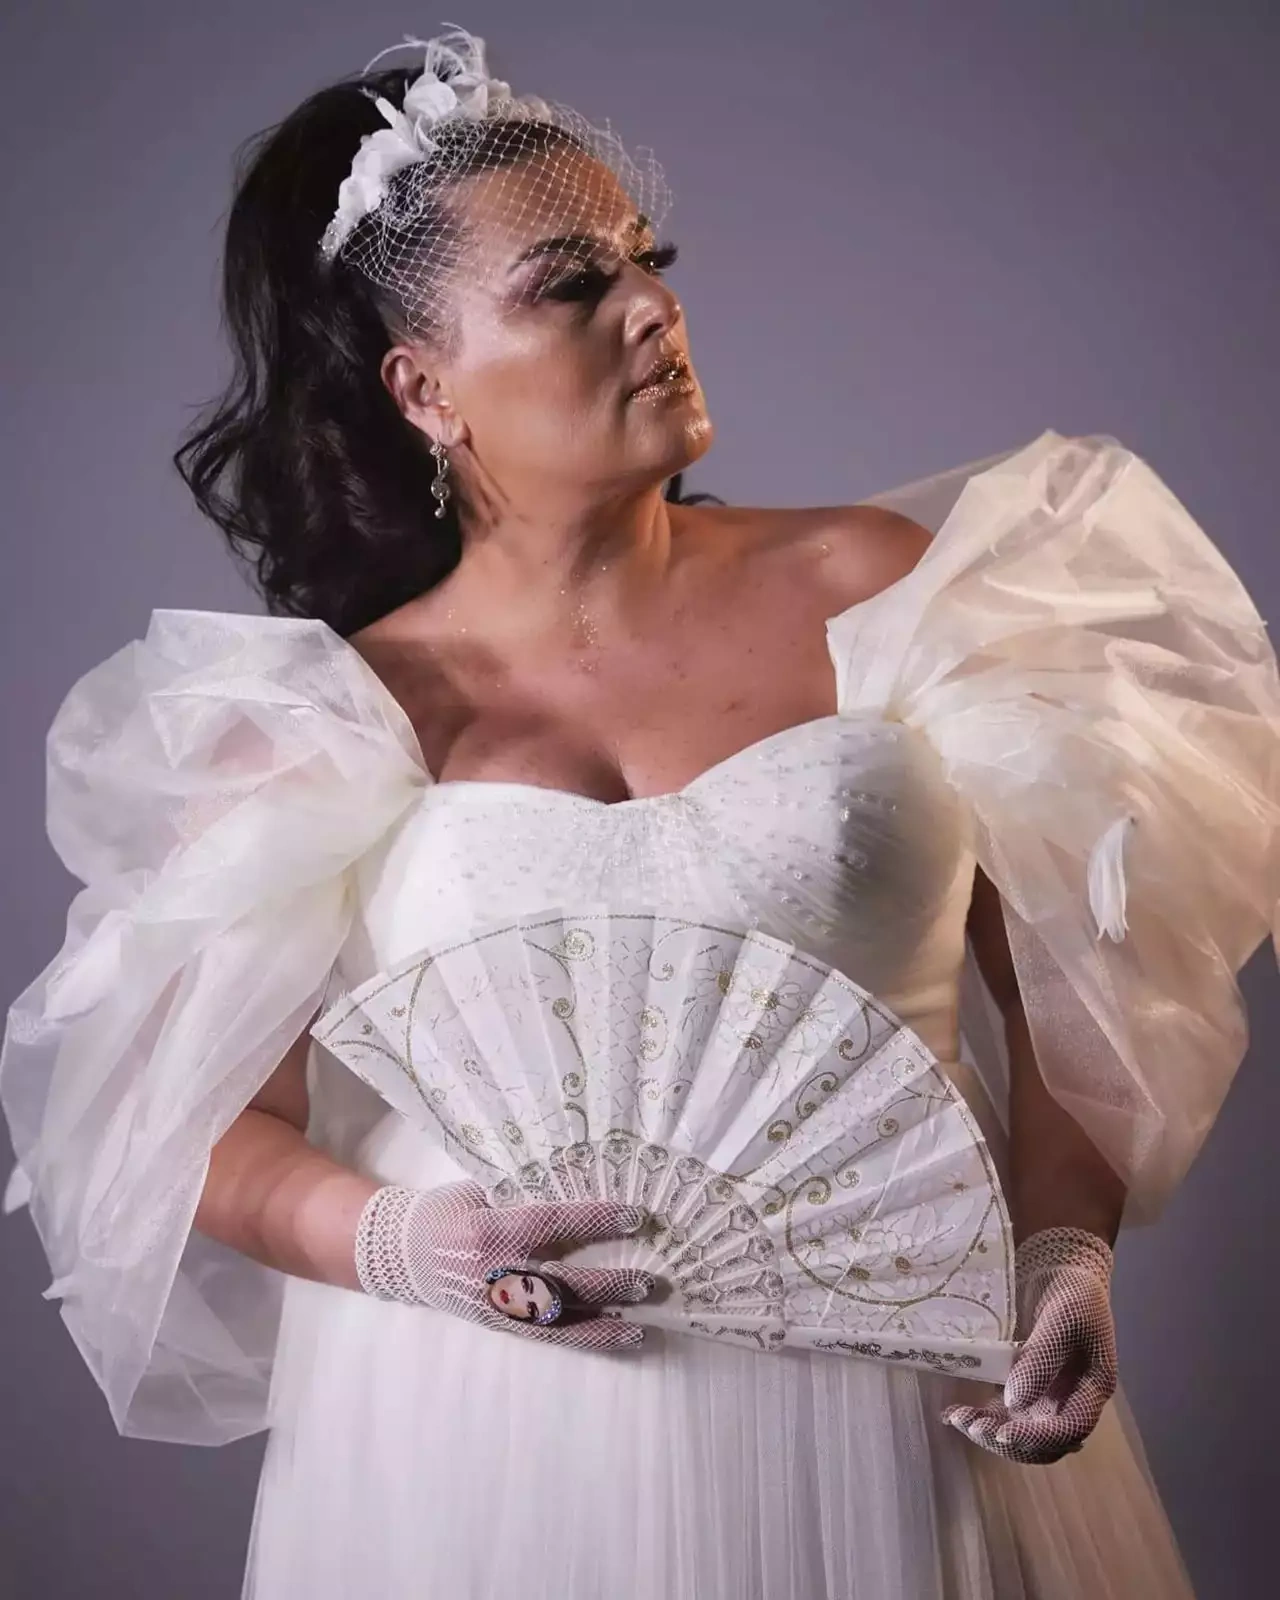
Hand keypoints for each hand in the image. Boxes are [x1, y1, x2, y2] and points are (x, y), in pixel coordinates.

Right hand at [353, 1179, 654, 1349]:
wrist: (402, 1255)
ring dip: (603, 1323)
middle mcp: (495, 1272)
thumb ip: (522, 1193)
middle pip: (562, 1282)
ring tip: (643, 1325)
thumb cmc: (446, 1212)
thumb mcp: (480, 1191)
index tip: (635, 1216)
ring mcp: (497, 1305)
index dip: (595, 1220)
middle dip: (609, 1283)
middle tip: (651, 1280)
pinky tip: (615, 1338)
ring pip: (558, 1319)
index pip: (551, 1223)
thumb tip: (577, 1181)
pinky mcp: (498, 1326)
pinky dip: (583, 1338)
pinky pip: (546, 1336)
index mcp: (490, 1229)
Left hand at [941, 1226, 1116, 1464]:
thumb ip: (1042, 1358)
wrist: (1062, 1267)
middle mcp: (1068, 1400)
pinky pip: (1002, 1410)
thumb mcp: (1064, 1319)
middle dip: (1008, 1440)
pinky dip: (981, 1416)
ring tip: (959, 1420)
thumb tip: (1014, 1404)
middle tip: (973, 1426)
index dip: (1037, 1437)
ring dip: (990, 1431)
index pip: (1068, 1429)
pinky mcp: (1021, 1382)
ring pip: (1019, 1430)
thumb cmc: (1073, 1292)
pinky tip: (953, 1413)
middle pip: (1042, 1441)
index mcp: (1090, 1391)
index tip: (1003, 1432)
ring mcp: (1044, 1394)